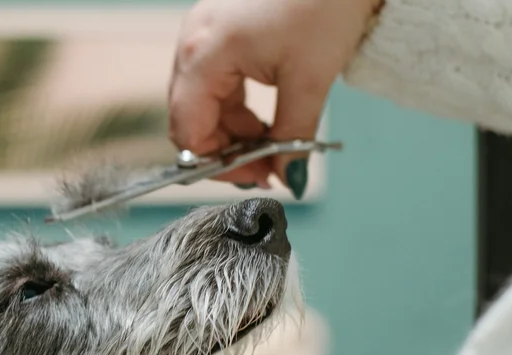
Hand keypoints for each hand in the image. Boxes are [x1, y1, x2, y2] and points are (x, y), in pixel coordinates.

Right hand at [168, 0, 381, 195]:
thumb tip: (291, 179)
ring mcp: (202, 33)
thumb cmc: (324, 0)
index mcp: (203, 55)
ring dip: (233, 131)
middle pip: (190, 119)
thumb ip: (294, 137)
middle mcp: (191, 43)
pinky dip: (237, 107)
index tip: (254, 178)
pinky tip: (266, 117)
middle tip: (268, 168)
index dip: (216, 165)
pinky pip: (215, 82)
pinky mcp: (219, 29)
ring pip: (203, 103)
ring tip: (274, 143)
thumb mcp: (310, 79)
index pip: (188, 131)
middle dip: (226, 150)